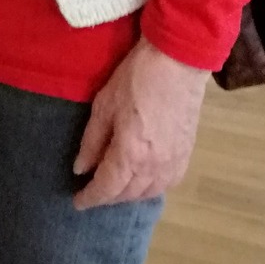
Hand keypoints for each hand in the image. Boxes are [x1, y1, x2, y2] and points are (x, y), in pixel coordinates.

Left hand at [72, 38, 208, 208]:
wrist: (178, 61)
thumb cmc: (136, 78)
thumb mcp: (103, 106)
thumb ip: (92, 142)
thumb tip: (81, 169)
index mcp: (131, 154)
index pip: (107, 188)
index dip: (90, 198)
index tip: (77, 202)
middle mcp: (155, 166)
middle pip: (128, 194)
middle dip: (108, 198)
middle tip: (91, 193)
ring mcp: (174, 161)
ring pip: (149, 193)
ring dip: (129, 196)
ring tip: (113, 189)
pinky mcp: (187, 153)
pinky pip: (168, 183)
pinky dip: (152, 189)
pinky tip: (142, 182)